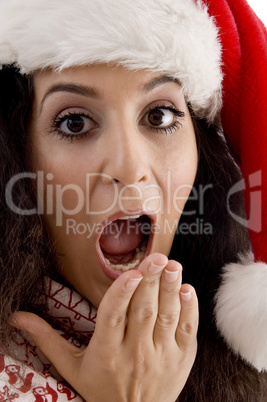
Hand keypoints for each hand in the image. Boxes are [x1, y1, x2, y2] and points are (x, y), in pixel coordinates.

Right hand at [11, 253, 197, 401]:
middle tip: (157, 257)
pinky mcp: (181, 359)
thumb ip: (48, 340)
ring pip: (166, 317)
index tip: (131, 274)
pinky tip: (187, 289)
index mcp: (107, 351)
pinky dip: (189, 309)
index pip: (113, 317)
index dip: (122, 294)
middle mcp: (135, 352)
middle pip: (143, 311)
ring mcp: (161, 356)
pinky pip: (186, 330)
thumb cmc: (100, 387)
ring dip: (171, 289)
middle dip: (151, 282)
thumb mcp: (72, 366)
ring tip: (173, 265)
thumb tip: (19, 318)